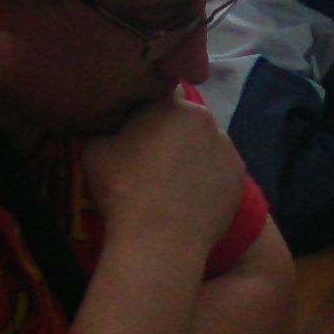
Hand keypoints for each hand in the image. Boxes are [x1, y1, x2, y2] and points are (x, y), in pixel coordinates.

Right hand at [85, 94, 245, 258]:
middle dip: (172, 133)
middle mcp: (205, 118)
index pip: (160, 94)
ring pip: (205, 145)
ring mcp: (227, 147)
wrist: (159, 239)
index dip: (147, 111)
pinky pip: (220, 171)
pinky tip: (191, 199)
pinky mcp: (240, 177)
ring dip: (192, 156)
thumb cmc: (122, 189)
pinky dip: (208, 179)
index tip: (137, 131)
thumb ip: (105, 124)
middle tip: (153, 161)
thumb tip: (111, 121)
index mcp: (171, 103)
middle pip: (186, 120)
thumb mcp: (93, 148)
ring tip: (173, 185)